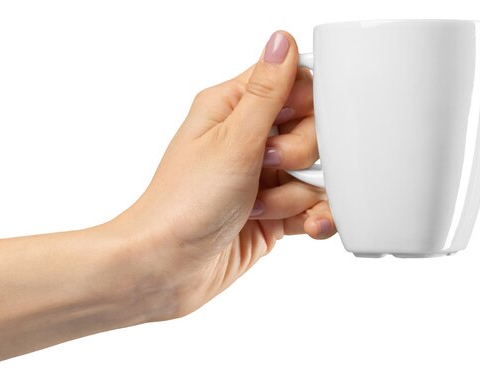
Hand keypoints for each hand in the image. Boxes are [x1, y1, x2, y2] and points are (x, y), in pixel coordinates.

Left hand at [117, 31, 336, 318]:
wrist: (165, 268)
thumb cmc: (183, 204)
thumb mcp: (232, 141)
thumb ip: (267, 93)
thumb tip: (281, 41)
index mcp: (231, 109)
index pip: (292, 84)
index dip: (305, 105)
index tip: (290, 126)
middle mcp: (247, 141)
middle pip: (312, 129)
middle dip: (300, 155)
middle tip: (268, 168)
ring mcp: (261, 180)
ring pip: (315, 173)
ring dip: (297, 195)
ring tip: (260, 208)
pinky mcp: (271, 213)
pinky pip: (312, 206)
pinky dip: (312, 218)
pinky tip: (304, 227)